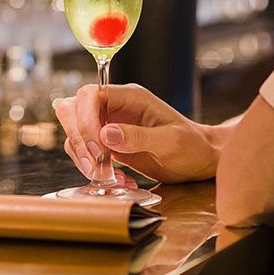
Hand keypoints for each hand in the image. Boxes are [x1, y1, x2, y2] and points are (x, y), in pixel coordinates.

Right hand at [55, 83, 235, 183]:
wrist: (200, 160)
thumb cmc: (192, 146)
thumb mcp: (171, 142)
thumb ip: (139, 137)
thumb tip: (106, 134)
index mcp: (131, 97)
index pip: (90, 95)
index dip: (85, 119)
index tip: (97, 147)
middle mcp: (116, 107)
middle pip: (73, 110)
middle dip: (79, 139)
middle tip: (95, 166)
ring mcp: (110, 124)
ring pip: (76, 133)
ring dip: (83, 156)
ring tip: (106, 176)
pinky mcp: (109, 144)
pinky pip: (86, 151)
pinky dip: (91, 167)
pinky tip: (114, 178)